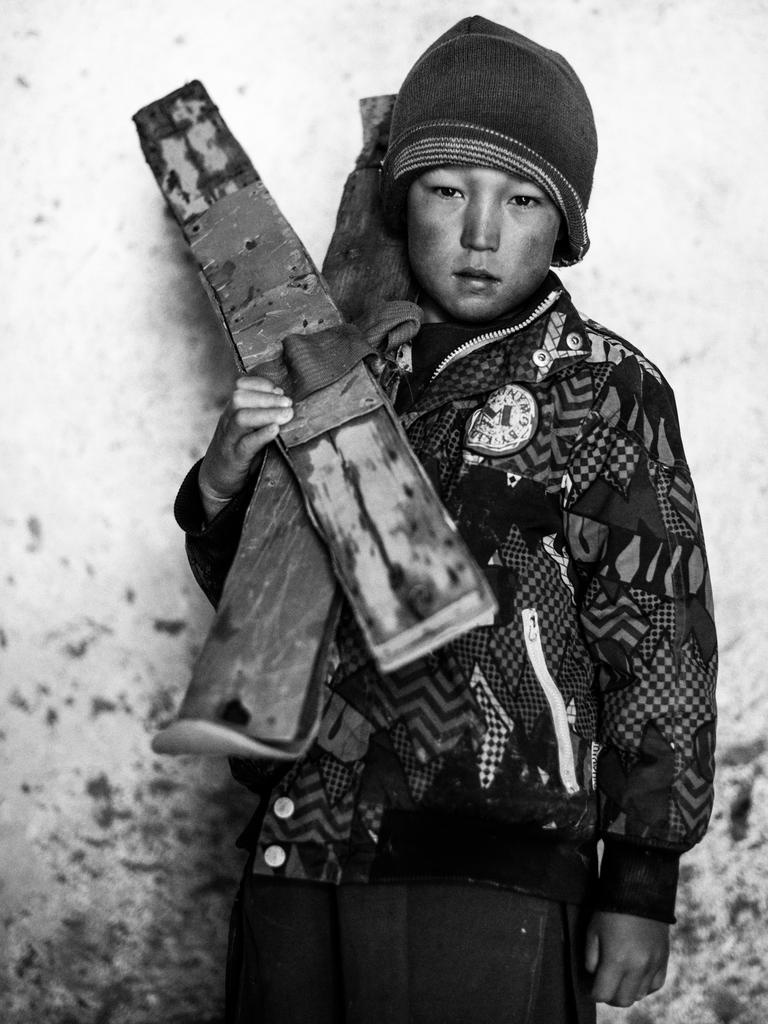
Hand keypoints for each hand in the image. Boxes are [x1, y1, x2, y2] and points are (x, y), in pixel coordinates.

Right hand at [198, 375, 292, 519]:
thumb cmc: (240, 452)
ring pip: (241, 418)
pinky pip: (246, 444)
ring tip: (287, 414)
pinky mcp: (234, 459)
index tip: (279, 389)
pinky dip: (261, 435)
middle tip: (288, 403)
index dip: (260, 384)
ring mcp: (229, 440)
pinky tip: (275, 430)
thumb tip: (287, 405)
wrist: (215, 480)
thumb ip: (264, 418)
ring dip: (266, 413)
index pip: (241, 388)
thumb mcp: (249, 431)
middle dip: (266, 397)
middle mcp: (228, 422)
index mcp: (232, 412)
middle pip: (240, 399)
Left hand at [585, 911, 669, 1006]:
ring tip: (619, 980)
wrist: (639, 891)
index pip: (603, 993)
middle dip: (610, 997)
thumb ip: (591, 958)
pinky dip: (645, 986)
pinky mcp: (664, 958)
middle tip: (604, 986)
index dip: (593, 993)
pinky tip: (636, 977)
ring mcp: (653, 964)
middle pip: (623, 1000)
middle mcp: (637, 967)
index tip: (590, 989)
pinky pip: (655, 985)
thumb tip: (593, 976)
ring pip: (640, 995)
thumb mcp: (592, 930)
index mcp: (616, 960)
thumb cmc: (610, 910)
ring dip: (628, 992)